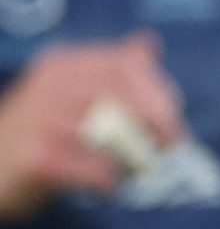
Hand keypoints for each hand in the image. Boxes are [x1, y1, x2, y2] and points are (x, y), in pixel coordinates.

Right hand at [0, 34, 184, 220]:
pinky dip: (111, 182)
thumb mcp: (71, 93)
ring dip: (136, 157)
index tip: (174, 120)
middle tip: (169, 147)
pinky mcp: (37, 158)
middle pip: (126, 96)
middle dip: (158, 123)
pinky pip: (96, 170)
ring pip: (114, 135)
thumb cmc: (40, 133)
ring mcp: (41, 121)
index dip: (159, 94)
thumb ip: (112, 70)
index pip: (127, 66)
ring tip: (135, 170)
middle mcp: (50, 86)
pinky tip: (108, 187)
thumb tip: (147, 41)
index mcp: (63, 65)